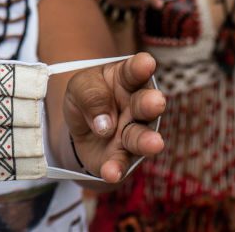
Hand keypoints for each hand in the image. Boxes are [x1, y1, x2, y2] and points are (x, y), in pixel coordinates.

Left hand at [62, 53, 164, 182]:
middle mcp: (136, 106)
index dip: (140, 66)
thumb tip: (104, 122)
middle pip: (144, 104)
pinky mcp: (122, 157)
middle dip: (150, 104)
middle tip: (156, 101)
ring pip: (139, 137)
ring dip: (146, 141)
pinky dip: (116, 168)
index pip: (134, 71)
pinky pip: (120, 163)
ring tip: (154, 144)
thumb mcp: (79, 86)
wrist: (78, 127)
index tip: (146, 62)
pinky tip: (111, 172)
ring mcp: (131, 133)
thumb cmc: (87, 97)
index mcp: (126, 79)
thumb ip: (91, 95)